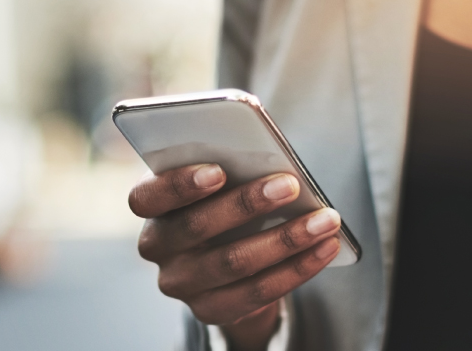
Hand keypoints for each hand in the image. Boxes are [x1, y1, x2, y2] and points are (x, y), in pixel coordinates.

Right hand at [130, 164, 341, 349]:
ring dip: (285, 239)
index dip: (178, 185)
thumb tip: (270, 161)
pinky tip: (325, 248)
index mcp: (150, 206)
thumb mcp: (217, 180)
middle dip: (247, 204)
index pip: (146, 197)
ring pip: (233, 262)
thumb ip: (229, 168)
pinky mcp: (210, 310)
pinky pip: (256, 293)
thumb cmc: (223, 198)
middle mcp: (157, 247)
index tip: (218, 170)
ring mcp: (181, 283)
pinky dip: (296, 269)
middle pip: (196, 227)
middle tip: (290, 184)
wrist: (225, 256)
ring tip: (325, 220)